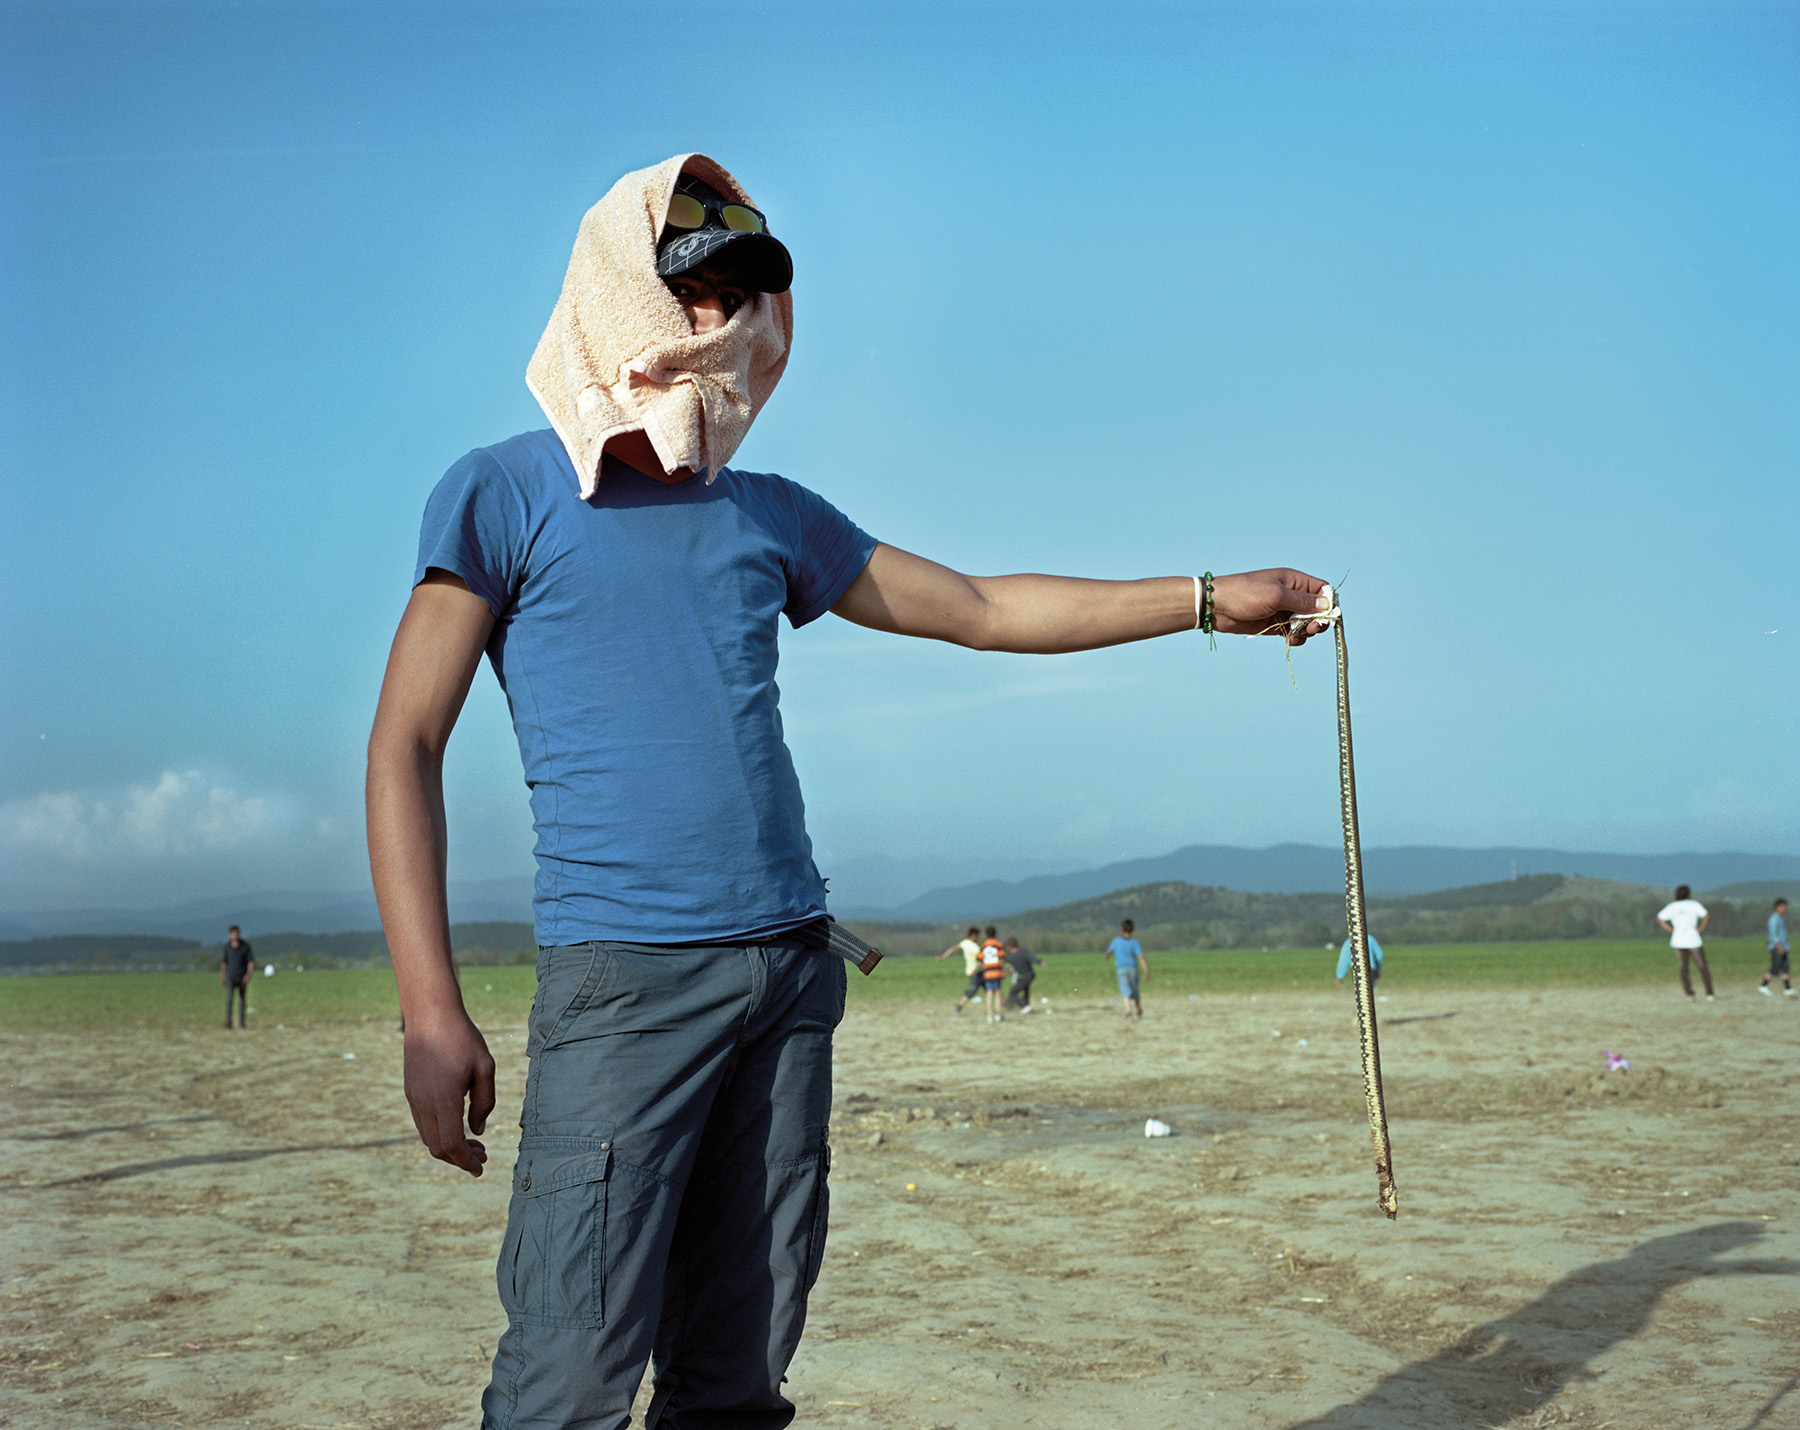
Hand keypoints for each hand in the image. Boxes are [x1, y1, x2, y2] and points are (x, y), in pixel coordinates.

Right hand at [402, 1010, 496, 1176]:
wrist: (430, 1015)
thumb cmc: (462, 1039)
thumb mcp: (485, 1068)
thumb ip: (485, 1103)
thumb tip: (478, 1131)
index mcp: (444, 1100)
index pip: (452, 1145)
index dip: (466, 1161)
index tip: (480, 1168)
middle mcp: (424, 1104)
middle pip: (437, 1148)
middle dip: (460, 1158)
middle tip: (483, 1156)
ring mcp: (414, 1098)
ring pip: (428, 1137)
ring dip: (449, 1147)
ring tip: (473, 1143)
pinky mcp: (411, 1091)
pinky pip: (422, 1123)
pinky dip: (439, 1133)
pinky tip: (457, 1125)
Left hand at [1211, 569, 1331, 645]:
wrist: (1217, 607)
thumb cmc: (1245, 594)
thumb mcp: (1276, 596)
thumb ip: (1302, 602)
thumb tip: (1326, 606)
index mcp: (1294, 580)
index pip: (1322, 590)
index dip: (1328, 604)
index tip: (1326, 617)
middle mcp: (1292, 594)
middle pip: (1317, 609)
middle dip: (1318, 620)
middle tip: (1309, 628)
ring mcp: (1283, 610)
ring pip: (1306, 623)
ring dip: (1306, 631)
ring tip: (1296, 634)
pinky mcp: (1275, 624)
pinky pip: (1294, 632)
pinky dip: (1296, 637)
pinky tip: (1290, 639)